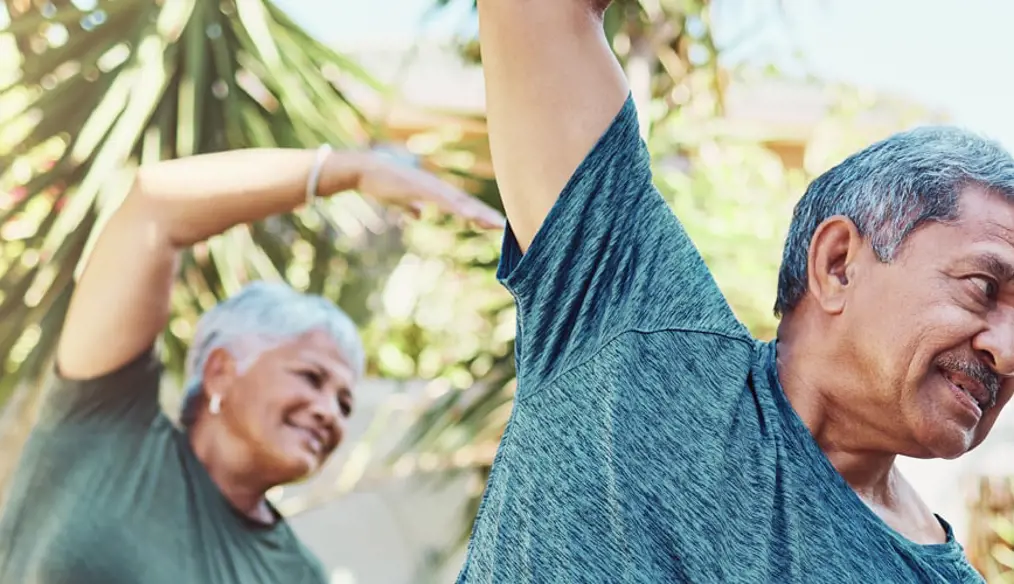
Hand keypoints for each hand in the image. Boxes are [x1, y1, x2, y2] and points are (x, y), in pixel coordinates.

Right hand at [324, 150, 504, 229]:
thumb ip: (413, 206)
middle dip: (486, 215)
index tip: (496, 225)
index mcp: (435, 191)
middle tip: (506, 227)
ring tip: (495, 224)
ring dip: (478, 213)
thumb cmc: (382, 183)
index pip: (463, 205)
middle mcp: (437, 187)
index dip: (480, 214)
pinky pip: (442, 200)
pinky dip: (457, 208)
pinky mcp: (419, 188)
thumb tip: (419, 215)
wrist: (364, 169)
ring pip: (459, 203)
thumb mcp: (402, 199)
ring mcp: (430, 187)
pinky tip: (468, 215)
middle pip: (467, 203)